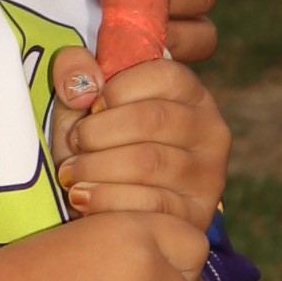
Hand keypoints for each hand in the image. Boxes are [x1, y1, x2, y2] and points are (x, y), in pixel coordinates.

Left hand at [45, 51, 229, 229]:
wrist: (111, 204)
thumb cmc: (100, 141)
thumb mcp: (84, 99)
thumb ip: (74, 66)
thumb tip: (83, 86)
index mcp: (190, 93)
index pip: (163, 74)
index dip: (117, 89)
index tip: (91, 106)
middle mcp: (210, 130)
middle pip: (151, 119)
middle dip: (99, 132)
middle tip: (75, 143)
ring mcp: (208, 174)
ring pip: (148, 163)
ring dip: (95, 167)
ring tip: (71, 173)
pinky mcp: (196, 214)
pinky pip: (149, 204)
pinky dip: (105, 200)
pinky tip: (82, 199)